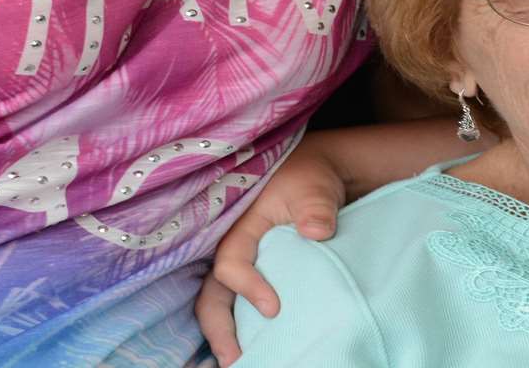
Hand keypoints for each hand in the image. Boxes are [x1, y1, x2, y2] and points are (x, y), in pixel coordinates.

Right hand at [194, 136, 348, 365]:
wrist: (317, 178)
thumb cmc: (311, 180)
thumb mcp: (314, 188)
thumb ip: (316, 208)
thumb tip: (316, 231)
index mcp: (240, 227)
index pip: (231, 263)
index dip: (248, 287)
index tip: (274, 309)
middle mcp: (232, 249)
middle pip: (212, 293)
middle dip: (219, 329)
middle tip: (235, 360)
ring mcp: (242, 265)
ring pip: (220, 303)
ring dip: (227, 334)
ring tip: (241, 361)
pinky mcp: (256, 275)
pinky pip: (238, 304)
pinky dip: (242, 327)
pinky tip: (256, 346)